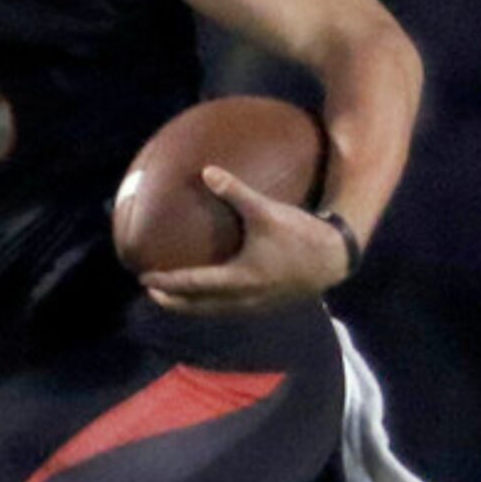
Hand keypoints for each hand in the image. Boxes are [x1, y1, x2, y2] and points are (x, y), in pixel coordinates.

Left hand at [141, 166, 354, 312]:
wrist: (335, 258)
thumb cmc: (300, 234)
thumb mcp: (266, 210)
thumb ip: (235, 191)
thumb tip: (207, 170)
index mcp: (238, 279)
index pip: (192, 285)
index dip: (166, 283)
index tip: (144, 279)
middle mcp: (243, 298)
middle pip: (198, 307)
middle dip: (173, 302)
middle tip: (152, 293)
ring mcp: (256, 304)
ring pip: (214, 311)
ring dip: (192, 305)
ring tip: (175, 297)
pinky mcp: (267, 303)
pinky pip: (230, 307)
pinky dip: (212, 303)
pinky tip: (212, 290)